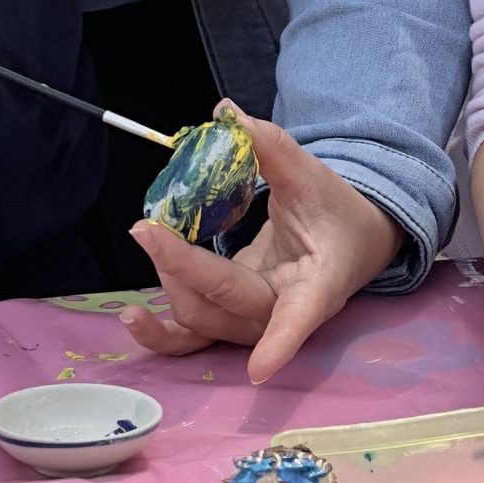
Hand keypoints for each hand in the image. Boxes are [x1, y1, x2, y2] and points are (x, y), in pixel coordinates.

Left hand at [122, 107, 399, 381]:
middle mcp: (285, 312)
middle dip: (184, 270)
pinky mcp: (231, 320)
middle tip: (149, 228)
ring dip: (171, 285)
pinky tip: (132, 316)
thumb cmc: (335, 210)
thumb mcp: (313, 174)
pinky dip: (161, 333)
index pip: (301, 316)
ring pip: (205, 323)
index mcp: (319, 283)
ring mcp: (255, 322)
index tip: (261, 369)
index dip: (282, 342)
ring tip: (152, 239)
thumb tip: (226, 113)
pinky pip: (193, 339)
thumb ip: (271, 147)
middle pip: (230, 305)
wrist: (351, 241)